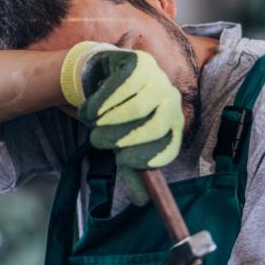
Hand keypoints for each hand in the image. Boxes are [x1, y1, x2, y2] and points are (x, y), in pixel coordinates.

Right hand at [60, 42, 183, 205]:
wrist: (98, 81)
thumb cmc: (114, 119)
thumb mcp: (122, 147)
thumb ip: (132, 172)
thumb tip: (140, 203)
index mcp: (173, 124)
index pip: (168, 147)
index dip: (144, 158)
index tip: (121, 161)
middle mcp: (172, 100)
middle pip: (154, 126)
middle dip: (120, 138)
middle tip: (97, 141)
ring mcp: (159, 78)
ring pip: (136, 106)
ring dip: (107, 119)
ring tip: (92, 122)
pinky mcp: (141, 62)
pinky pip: (122, 85)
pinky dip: (101, 100)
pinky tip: (91, 106)